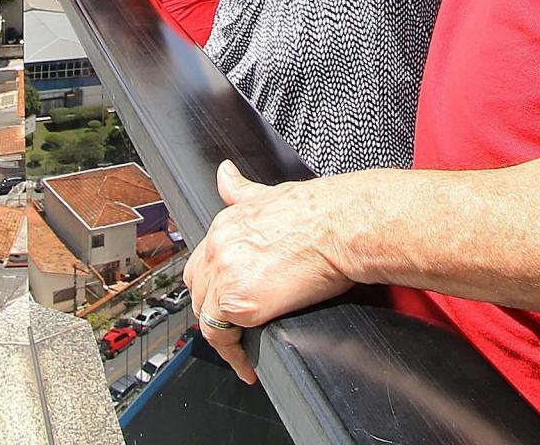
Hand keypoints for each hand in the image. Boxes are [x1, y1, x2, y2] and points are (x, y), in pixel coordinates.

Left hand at [182, 161, 356, 383]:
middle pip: (197, 289)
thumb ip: (240, 189)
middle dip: (211, 310)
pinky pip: (220, 336)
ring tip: (241, 352)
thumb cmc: (321, 212)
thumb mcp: (268, 193)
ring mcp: (225, 274)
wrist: (342, 225)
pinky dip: (232, 355)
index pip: (203, 262)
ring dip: (221, 336)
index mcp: (224, 224)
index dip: (212, 285)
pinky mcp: (240, 302)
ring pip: (205, 315)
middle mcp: (218, 246)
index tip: (224, 303)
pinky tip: (246, 364)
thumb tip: (225, 174)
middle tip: (233, 329)